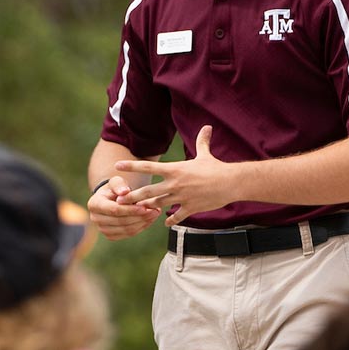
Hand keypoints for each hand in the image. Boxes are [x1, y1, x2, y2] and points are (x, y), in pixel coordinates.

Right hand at [87, 175, 160, 240]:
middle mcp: (95, 218)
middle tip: (155, 210)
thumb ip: (119, 184)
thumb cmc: (115, 188)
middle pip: (121, 221)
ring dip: (143, 223)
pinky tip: (149, 220)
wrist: (112, 198)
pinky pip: (128, 234)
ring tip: (155, 214)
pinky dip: (141, 227)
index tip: (145, 207)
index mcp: (94, 204)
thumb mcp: (116, 181)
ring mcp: (102, 229)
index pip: (114, 210)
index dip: (130, 210)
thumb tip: (124, 192)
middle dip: (140, 217)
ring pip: (126, 230)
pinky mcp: (111, 236)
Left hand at [117, 125, 232, 226]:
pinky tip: (166, 222)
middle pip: (148, 192)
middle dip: (132, 197)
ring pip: (159, 205)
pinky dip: (170, 220)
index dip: (132, 166)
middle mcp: (175, 184)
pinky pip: (176, 216)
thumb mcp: (205, 154)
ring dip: (147, 208)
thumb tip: (207, 127)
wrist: (230, 183)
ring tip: (137, 211)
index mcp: (175, 169)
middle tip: (119, 201)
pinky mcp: (190, 208)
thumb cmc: (216, 168)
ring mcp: (181, 197)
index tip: (118, 166)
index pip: (149, 167)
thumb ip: (202, 141)